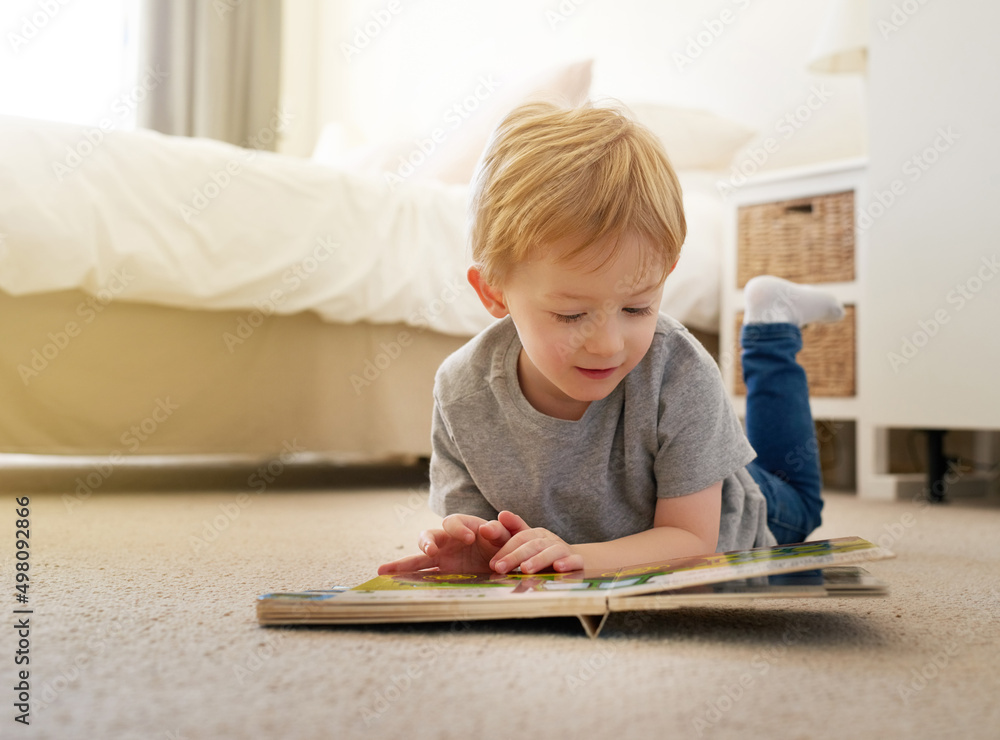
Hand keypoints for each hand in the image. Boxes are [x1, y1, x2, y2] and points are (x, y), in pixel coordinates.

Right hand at [377, 514, 513, 574]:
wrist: (507, 563)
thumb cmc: (506, 545)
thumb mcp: (508, 537)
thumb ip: (502, 530)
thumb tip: (488, 527)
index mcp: (465, 528)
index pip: (454, 522)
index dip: (458, 528)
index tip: (469, 538)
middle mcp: (450, 541)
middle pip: (429, 536)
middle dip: (427, 543)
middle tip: (431, 551)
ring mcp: (443, 558)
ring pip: (418, 557)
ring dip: (404, 563)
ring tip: (386, 570)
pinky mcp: (442, 574)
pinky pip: (421, 575)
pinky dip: (406, 577)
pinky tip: (387, 579)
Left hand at [489, 511, 583, 574]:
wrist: (570, 560)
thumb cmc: (541, 553)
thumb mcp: (525, 543)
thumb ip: (510, 531)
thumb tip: (501, 514)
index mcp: (536, 534)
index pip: (519, 538)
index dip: (505, 550)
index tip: (493, 564)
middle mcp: (550, 539)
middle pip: (533, 545)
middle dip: (515, 556)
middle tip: (501, 568)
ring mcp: (564, 550)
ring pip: (552, 552)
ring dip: (538, 560)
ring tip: (525, 569)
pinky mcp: (577, 561)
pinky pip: (574, 560)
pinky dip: (567, 563)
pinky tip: (558, 567)